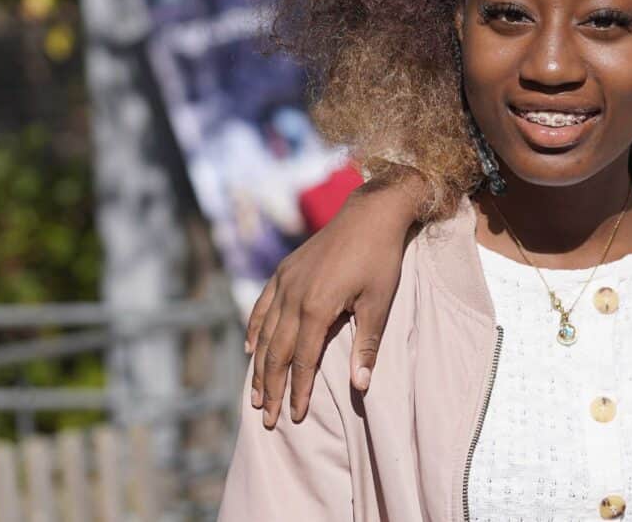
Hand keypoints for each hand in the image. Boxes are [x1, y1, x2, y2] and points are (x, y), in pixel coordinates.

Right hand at [247, 170, 425, 426]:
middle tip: (266, 417)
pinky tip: (251, 348)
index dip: (298, 391)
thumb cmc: (380, 259)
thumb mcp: (379, 303)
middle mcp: (293, 296)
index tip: (295, 417)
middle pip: (276, 352)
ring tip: (255, 394)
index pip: (303, 361)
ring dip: (258, 366)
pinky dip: (254, 329)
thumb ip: (366, 346)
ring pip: (264, 333)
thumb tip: (360, 386)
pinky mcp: (284, 271)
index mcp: (317, 307)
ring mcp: (285, 282)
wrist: (370, 213)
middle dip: (271, 387)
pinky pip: (262, 306)